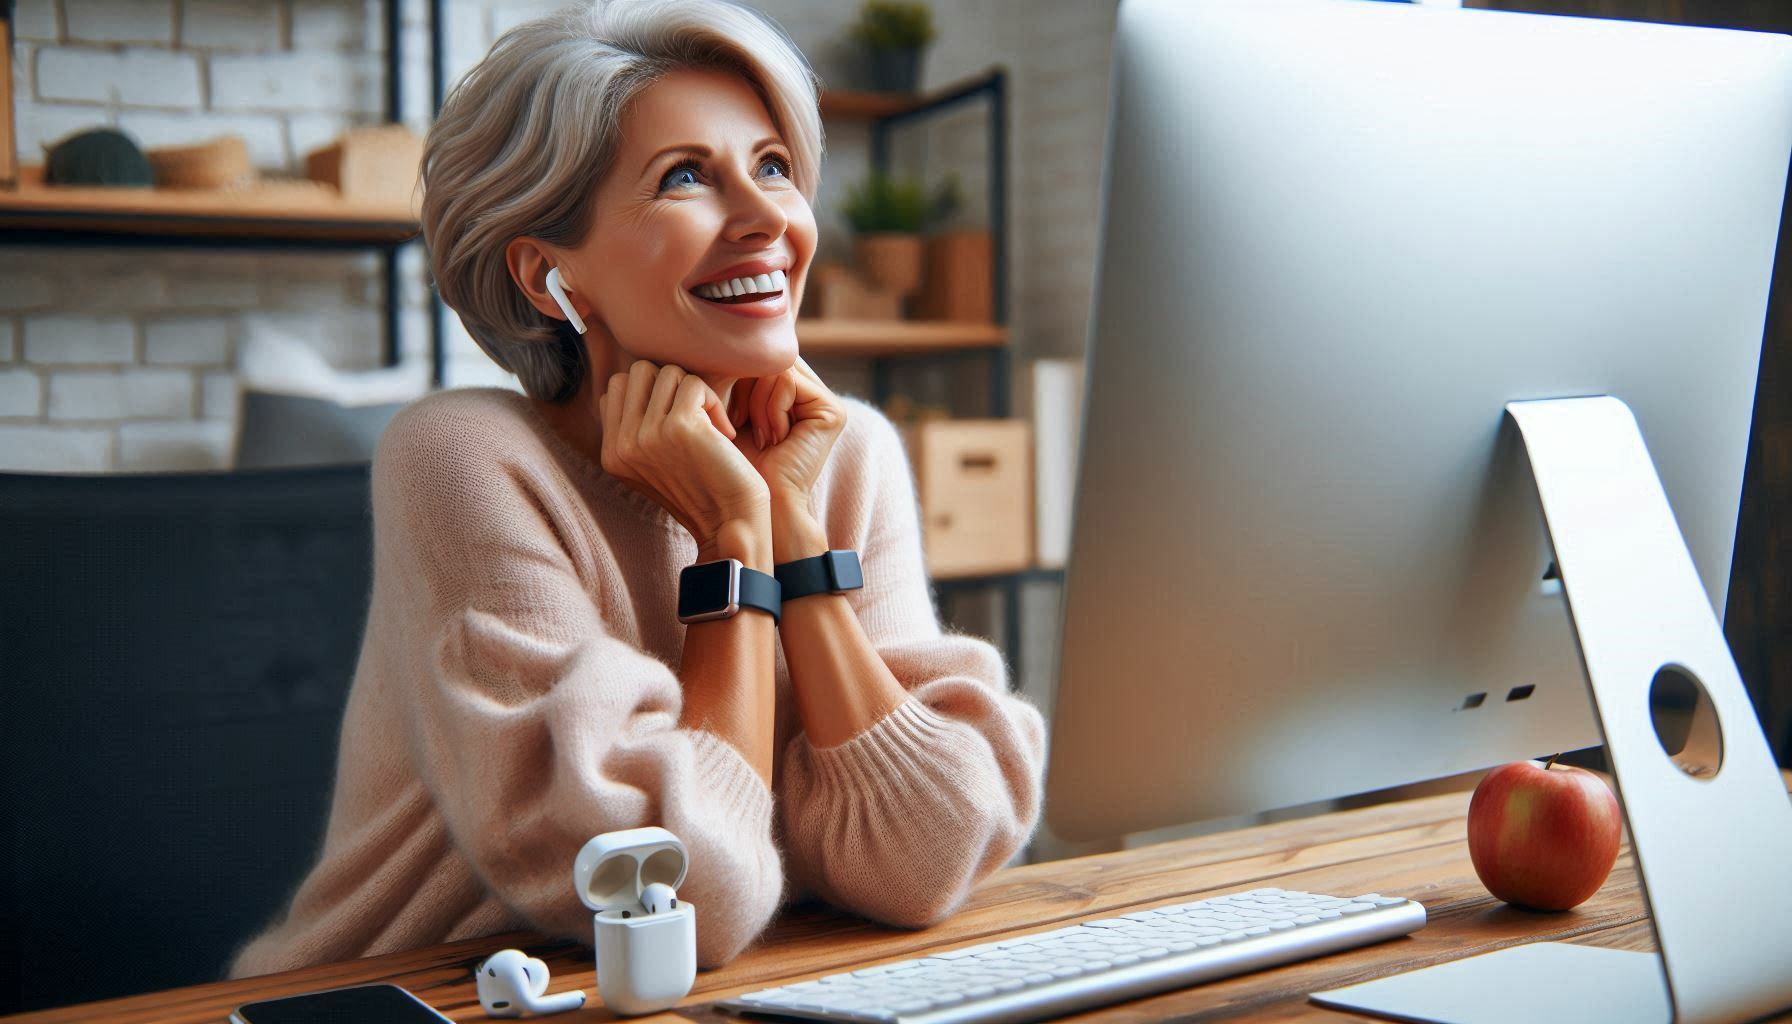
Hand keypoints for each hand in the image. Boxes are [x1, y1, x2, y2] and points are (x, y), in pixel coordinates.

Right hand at [596, 360, 769, 545]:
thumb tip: (640, 378)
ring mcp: (647, 435)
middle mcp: (623, 444)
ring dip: (694, 392)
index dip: (651, 392)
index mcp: (612, 453)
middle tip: (693, 415)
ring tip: (709, 424)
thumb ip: (637, 425)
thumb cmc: (702, 488)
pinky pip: (694, 384)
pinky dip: (714, 402)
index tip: (675, 419)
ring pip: (668, 372)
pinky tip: (722, 432)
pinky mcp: (679, 427)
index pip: (617, 387)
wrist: (730, 523)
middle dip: (671, 385)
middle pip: (638, 371)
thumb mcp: (654, 461)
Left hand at [726, 356, 846, 506]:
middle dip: (744, 389)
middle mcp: (811, 394)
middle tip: (741, 425)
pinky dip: (770, 408)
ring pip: (774, 366)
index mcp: (788, 394)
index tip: (729, 417)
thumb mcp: (726, 410)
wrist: (753, 506)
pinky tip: (775, 439)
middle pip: (767, 358)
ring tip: (762, 437)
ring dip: (755, 402)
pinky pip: (786, 380)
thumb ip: (732, 374)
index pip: (758, 359)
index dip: (735, 378)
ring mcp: (825, 401)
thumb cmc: (732, 465)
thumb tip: (715, 336)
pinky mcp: (832, 410)